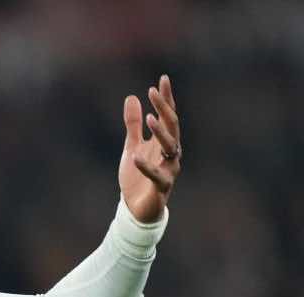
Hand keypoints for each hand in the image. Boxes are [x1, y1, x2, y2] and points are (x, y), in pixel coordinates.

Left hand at [119, 74, 180, 222]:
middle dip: (164, 108)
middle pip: (172, 126)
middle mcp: (170, 153)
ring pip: (171, 147)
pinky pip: (157, 176)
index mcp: (164, 142)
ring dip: (160, 132)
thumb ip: (133, 125)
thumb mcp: (131, 146)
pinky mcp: (161, 187)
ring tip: (149, 118)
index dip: (165, 98)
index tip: (162, 79)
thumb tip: (132, 97)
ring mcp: (168, 169)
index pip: (168, 116)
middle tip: (154, 91)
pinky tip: (135, 156)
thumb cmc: (137, 177)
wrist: (136, 209)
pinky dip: (147, 167)